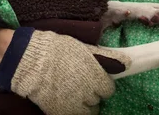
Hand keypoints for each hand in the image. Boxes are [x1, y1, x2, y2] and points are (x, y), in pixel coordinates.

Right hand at [0, 28, 130, 114]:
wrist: (30, 62)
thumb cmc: (58, 50)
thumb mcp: (84, 49)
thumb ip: (107, 58)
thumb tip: (127, 63)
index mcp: (96, 76)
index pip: (108, 89)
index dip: (101, 83)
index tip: (94, 78)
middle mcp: (89, 93)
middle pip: (98, 99)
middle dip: (93, 92)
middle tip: (82, 82)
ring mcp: (74, 105)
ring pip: (89, 111)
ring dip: (84, 103)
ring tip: (74, 92)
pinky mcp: (61, 112)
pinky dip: (74, 110)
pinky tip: (67, 100)